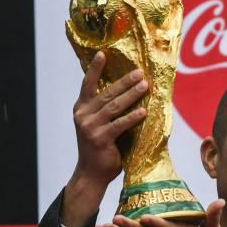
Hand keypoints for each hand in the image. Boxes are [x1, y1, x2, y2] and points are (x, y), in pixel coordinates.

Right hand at [62, 52, 148, 226]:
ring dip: (131, 95)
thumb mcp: (98, 124)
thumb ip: (106, 110)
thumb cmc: (100, 147)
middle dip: (125, 81)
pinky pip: (119, 124)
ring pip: (114, 106)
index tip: (103, 53)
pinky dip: (132, 117)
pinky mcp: (100, 139)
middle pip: (106, 93)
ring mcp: (90, 127)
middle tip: (140, 73)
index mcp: (81, 108)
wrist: (92, 173)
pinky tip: (144, 111)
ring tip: (145, 86)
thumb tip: (129, 91)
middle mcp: (83, 115)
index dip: (95, 68)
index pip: (88, 84)